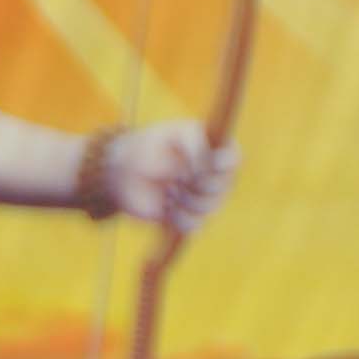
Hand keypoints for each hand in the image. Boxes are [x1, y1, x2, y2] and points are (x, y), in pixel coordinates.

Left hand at [104, 118, 237, 235]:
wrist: (124, 174)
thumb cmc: (148, 147)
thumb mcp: (171, 134)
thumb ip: (194, 142)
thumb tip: (204, 168)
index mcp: (215, 149)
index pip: (233, 159)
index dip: (217, 166)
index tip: (194, 167)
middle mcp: (216, 175)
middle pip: (221, 187)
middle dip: (194, 184)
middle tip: (175, 177)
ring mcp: (205, 198)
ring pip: (209, 208)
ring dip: (183, 200)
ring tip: (167, 190)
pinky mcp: (190, 217)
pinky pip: (194, 225)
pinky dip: (176, 217)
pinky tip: (165, 207)